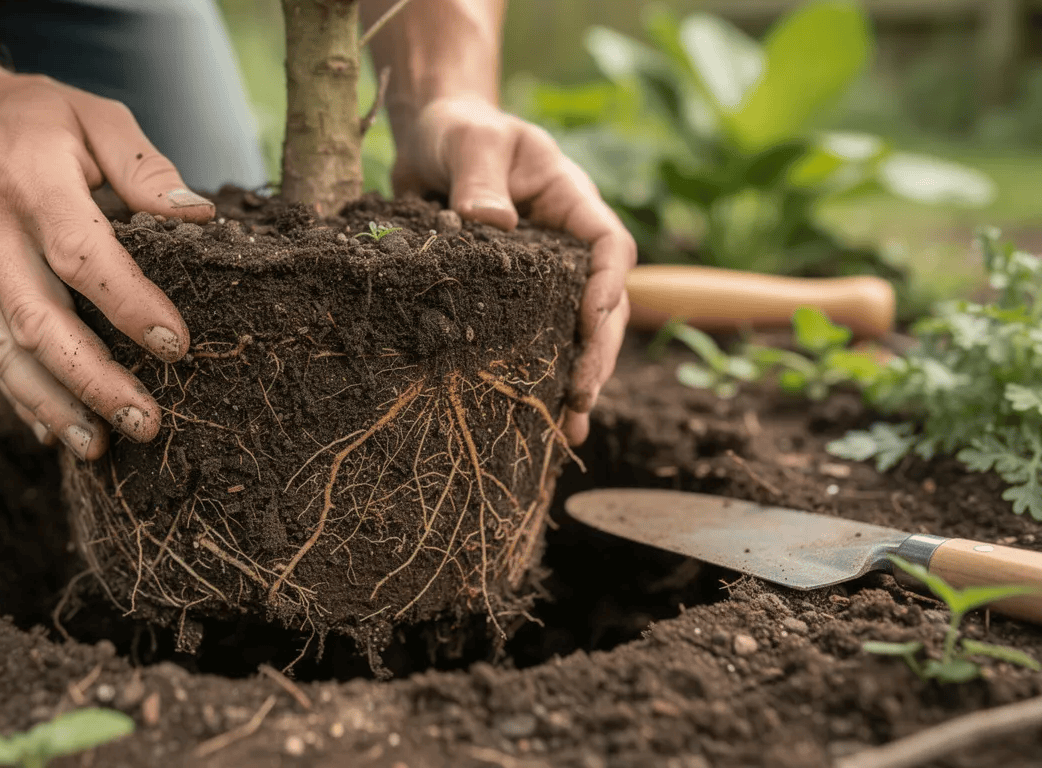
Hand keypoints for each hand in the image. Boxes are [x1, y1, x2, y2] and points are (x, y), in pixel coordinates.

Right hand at [0, 72, 212, 459]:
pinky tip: (57, 435)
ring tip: (100, 448)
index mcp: (32, 183)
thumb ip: (145, 167)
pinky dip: (20, 400)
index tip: (176, 345)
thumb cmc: (31, 117)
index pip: (81, 255)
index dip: (129, 305)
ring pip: (4, 354)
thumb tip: (198, 216)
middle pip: (40, 321)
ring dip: (53, 407)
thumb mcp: (92, 116)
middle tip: (148, 422)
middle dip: (94, 380)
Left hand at [389, 97, 635, 445]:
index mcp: (570, 202)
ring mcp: (540, 276)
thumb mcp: (471, 141)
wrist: (433, 141)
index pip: (610, 246)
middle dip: (597, 354)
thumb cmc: (460, 131)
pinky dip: (535, 379)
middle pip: (603, 304)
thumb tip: (491, 223)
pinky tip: (534, 422)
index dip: (608, 286)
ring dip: (575, 380)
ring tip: (568, 429)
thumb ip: (479, 177)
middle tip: (581, 397)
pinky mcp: (507, 298)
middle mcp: (565, 245)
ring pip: (573, 332)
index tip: (592, 323)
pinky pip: (531, 340)